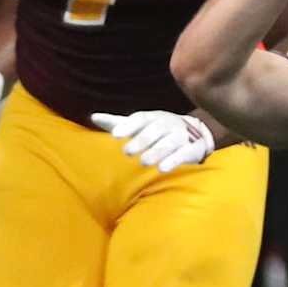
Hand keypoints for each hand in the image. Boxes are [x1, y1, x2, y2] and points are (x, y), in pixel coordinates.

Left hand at [91, 110, 213, 171]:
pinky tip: (163, 169)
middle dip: (141, 140)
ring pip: (169, 142)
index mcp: (153, 117)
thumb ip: (118, 123)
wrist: (194, 134)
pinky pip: (184, 153)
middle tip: (127, 152)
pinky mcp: (192, 148)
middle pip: (155, 130)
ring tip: (144, 163)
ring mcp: (181, 135)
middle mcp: (168, 123)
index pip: (140, 118)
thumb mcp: (140, 125)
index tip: (115, 135)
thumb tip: (94, 117)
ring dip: (157, 152)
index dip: (128, 126)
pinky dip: (174, 161)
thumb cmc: (157, 130)